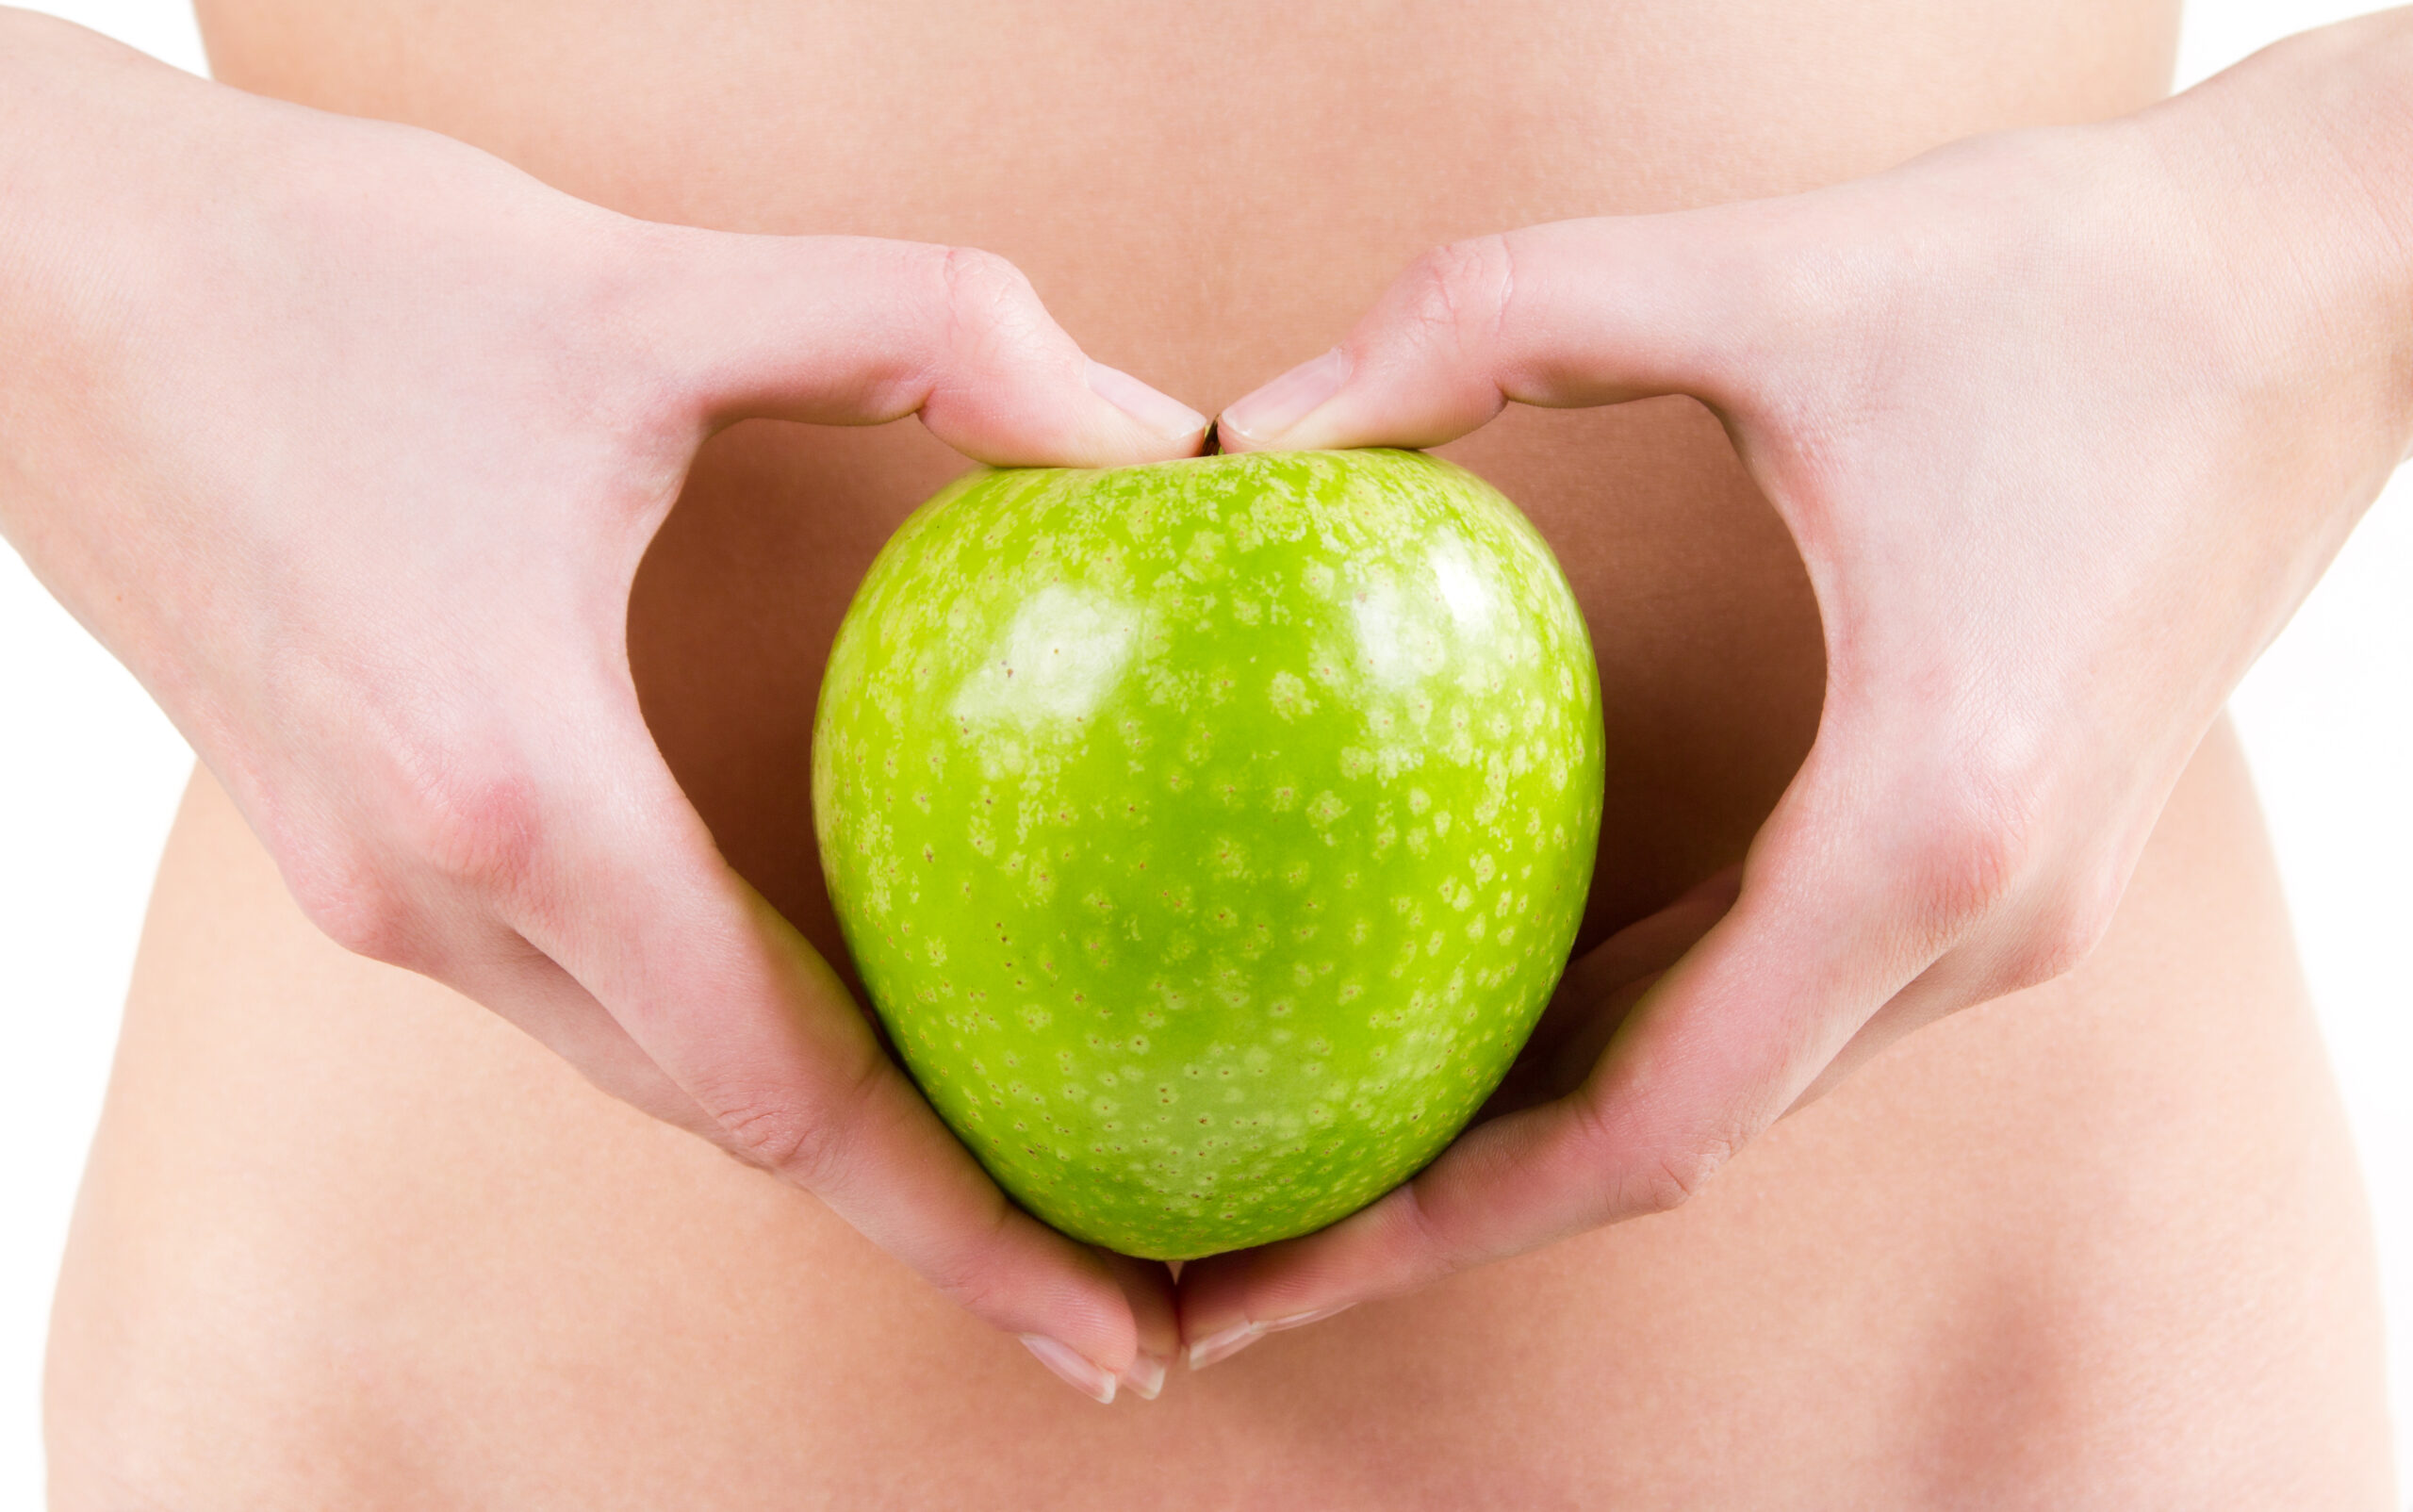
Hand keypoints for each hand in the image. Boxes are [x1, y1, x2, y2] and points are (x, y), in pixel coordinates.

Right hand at [0, 15, 1204, 1401]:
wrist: (18, 279)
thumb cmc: (311, 271)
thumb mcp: (651, 286)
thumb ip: (933, 337)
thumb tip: (1153, 434)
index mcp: (511, 786)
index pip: (786, 1087)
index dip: (967, 1226)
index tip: (1118, 1330)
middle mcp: (431, 889)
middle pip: (728, 1117)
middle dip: (929, 1214)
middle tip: (1120, 1272)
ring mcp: (371, 887)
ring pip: (644, 1065)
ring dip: (820, 1127)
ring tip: (1001, 1157)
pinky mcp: (345, 846)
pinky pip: (575, 989)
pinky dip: (717, 1025)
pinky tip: (823, 989)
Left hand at [1179, 22, 2411, 1363]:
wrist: (2336, 277)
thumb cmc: (2079, 276)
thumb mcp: (1755, 274)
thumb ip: (1485, 320)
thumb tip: (1250, 429)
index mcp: (1929, 825)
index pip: (1652, 1125)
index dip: (1437, 1224)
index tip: (1266, 1278)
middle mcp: (1986, 919)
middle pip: (1676, 1143)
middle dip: (1447, 1212)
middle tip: (1238, 1239)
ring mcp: (2014, 909)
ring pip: (1736, 1083)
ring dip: (1540, 1132)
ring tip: (1337, 1134)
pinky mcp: (2009, 857)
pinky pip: (1787, 997)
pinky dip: (1637, 1031)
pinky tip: (1500, 1002)